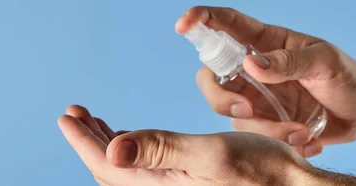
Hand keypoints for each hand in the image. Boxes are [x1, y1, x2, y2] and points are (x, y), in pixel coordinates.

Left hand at [58, 105, 318, 185]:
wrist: (288, 185)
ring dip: (106, 144)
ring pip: (125, 171)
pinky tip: (129, 138)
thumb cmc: (259, 170)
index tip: (67, 117)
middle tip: (75, 113)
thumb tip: (112, 149)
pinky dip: (130, 150)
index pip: (107, 165)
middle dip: (89, 140)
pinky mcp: (184, 185)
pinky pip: (144, 171)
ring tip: (95, 122)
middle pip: (110, 170)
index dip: (83, 141)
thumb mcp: (208, 153)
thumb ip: (161, 149)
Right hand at [177, 7, 355, 156]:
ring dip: (265, 128)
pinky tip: (309, 140)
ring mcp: (255, 98)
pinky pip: (253, 138)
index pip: (227, 24)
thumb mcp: (325, 62)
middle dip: (219, 97)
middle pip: (211, 77)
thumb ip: (290, 61)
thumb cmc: (346, 77)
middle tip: (246, 110)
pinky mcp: (263, 124)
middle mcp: (253, 70)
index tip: (183, 25)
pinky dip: (281, 142)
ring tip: (302, 132)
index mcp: (267, 42)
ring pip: (230, 113)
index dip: (201, 20)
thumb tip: (251, 63)